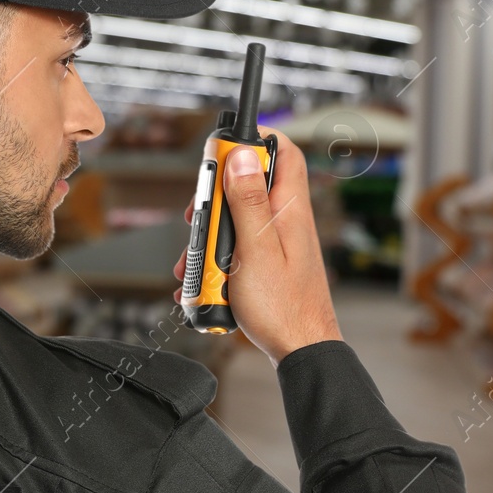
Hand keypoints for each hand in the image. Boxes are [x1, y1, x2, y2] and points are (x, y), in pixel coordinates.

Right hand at [172, 127, 342, 365]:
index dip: (256, 140)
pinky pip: (235, 251)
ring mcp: (275, 244)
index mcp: (289, 209)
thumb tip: (243, 155)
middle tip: (197, 217)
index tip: (224, 148)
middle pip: (246, 187)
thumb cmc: (283, 308)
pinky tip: (201, 285)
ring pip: (235, 222)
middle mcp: (285, 221)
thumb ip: (248, 201)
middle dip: (215, 200)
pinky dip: (215, 263)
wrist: (299, 351)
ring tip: (192, 263)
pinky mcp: (266, 265)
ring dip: (208, 239)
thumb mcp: (256, 249)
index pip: (283, 152)